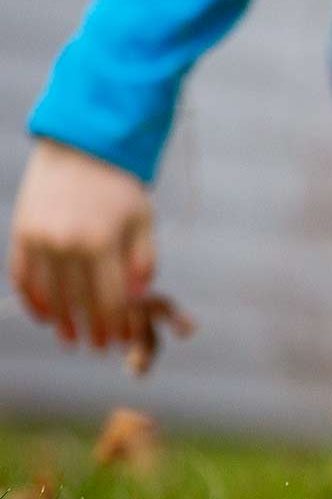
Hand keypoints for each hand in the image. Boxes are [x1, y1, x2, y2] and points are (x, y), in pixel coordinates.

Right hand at [8, 140, 155, 349]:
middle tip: (96, 347)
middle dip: (90, 329)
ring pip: (48, 294)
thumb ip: (142, 262)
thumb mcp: (143, 222)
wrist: (80, 150)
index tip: (118, 341)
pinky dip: (32, 300)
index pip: (109, 299)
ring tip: (70, 339)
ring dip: (60, 322)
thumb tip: (138, 299)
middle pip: (78, 301)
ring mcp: (40, 240)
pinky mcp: (21, 234)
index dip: (114, 325)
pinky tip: (44, 317)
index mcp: (102, 243)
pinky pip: (22, 277)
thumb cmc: (119, 189)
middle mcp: (67, 245)